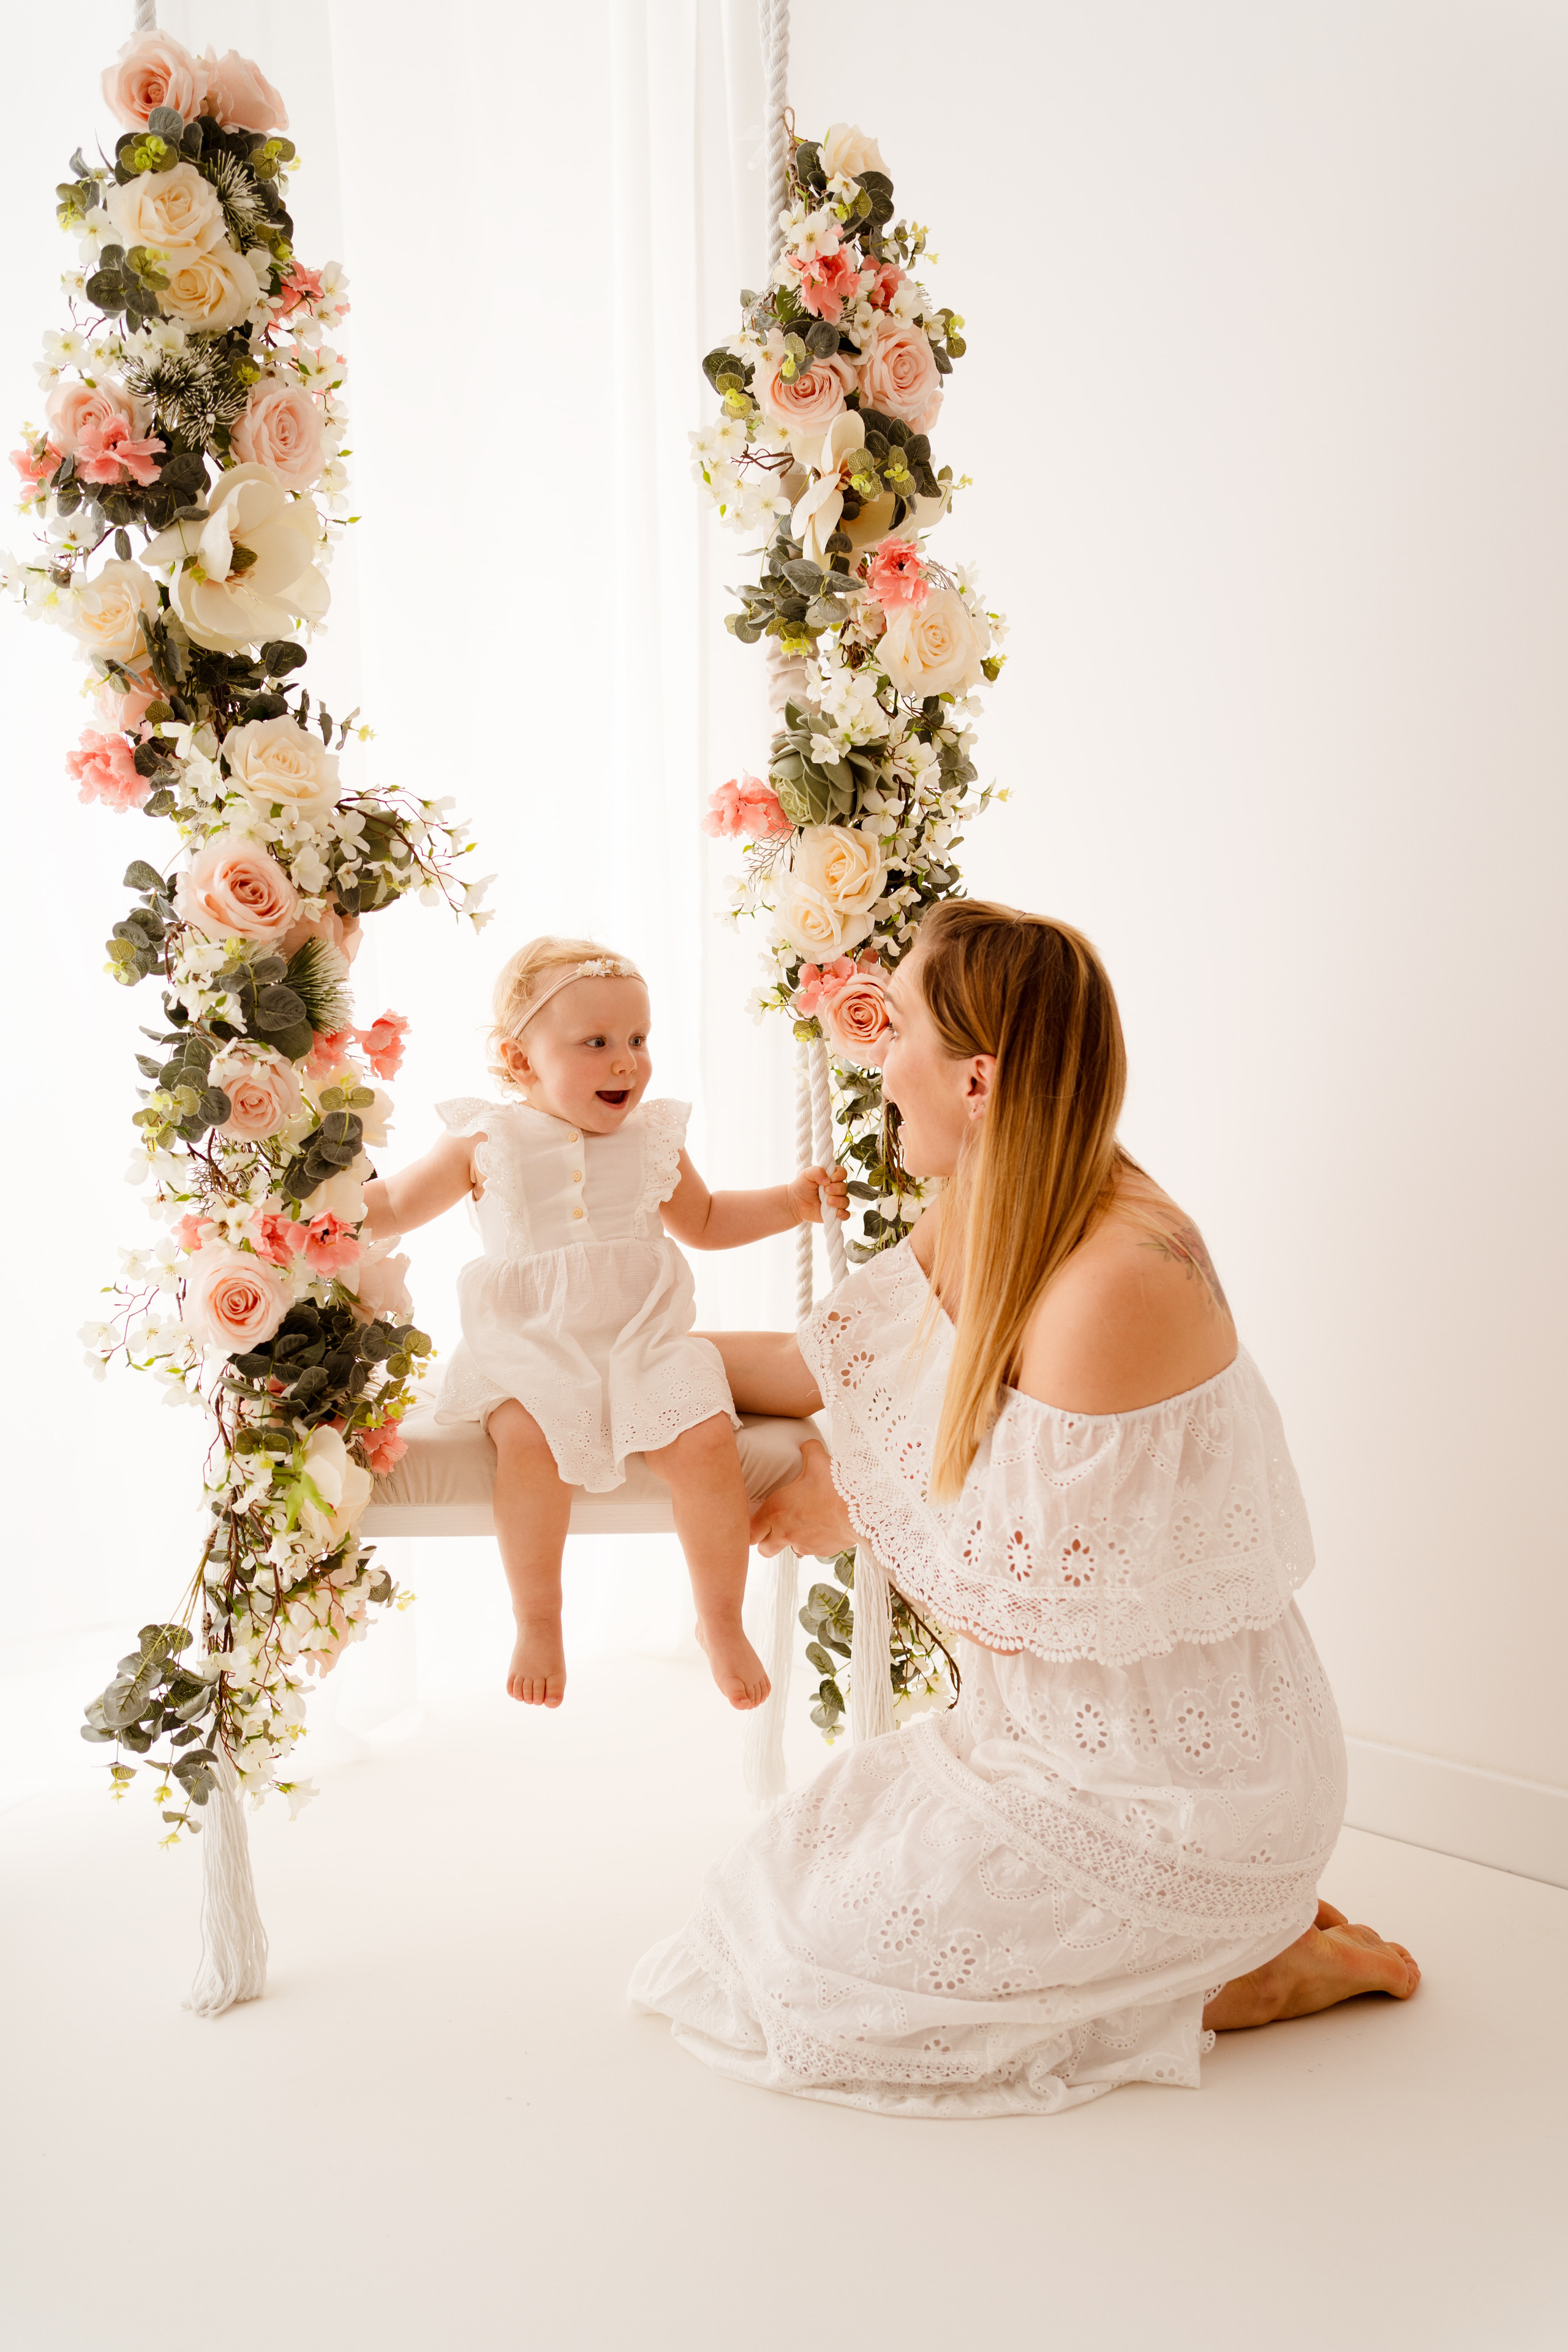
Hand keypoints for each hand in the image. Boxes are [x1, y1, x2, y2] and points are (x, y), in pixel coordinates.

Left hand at [749, 1439, 855, 1558]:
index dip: (749, 1528)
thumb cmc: (836, 1487)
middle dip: (766, 1541)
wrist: (862, 1513)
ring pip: (788, 1549)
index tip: (756, 1521)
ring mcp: (803, 1544)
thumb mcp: (818, 1460)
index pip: (748, 1532)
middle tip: (774, 1527)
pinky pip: (811, 1550)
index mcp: (776, 1510)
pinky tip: (824, 1526)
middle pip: (763, 1549)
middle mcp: (784, 1532)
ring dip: (791, 1540)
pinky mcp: (821, 1552)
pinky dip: (814, 1542)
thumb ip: (808, 1450)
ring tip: (804, 1524)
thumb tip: (807, 1445)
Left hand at [787, 1163, 848, 1226]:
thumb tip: (828, 1179)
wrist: (795, 1203)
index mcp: (831, 1177)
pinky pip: (846, 1215)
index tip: (831, 1179)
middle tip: (825, 1191)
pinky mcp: (835, 1213)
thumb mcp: (806, 1174)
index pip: (843, 1173)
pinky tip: (837, 1213)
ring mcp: (836, 1201)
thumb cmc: (801, 1186)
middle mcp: (836, 1189)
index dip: (839, 1175)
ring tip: (828, 1202)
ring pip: (846, 1201)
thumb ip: (817, 1171)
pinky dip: (844, 1214)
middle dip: (836, 1189)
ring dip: (838, 1201)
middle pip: (845, 1188)